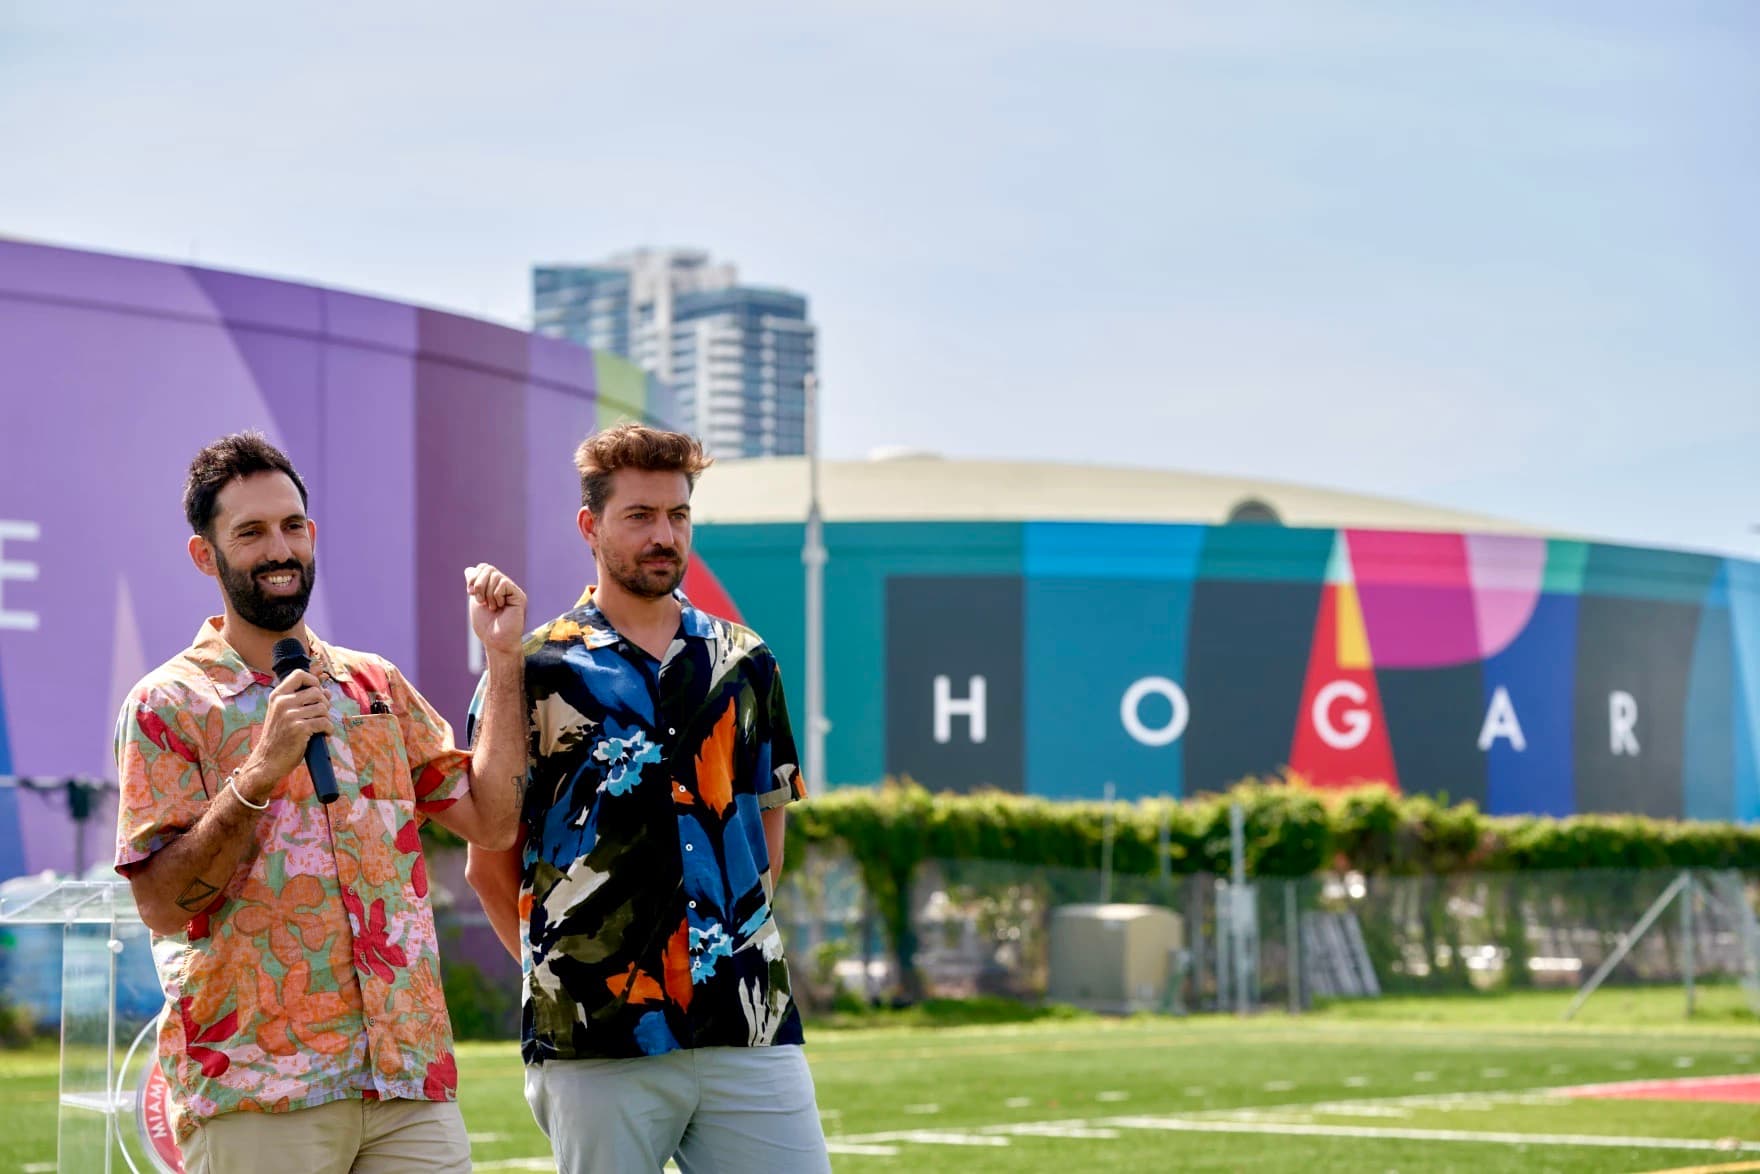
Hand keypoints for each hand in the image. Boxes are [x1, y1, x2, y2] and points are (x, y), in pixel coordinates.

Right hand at [241, 670, 330, 798]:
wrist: (268, 761)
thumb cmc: (279, 737)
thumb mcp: (285, 714)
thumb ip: (303, 701)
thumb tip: (327, 691)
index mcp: (277, 696)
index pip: (299, 674)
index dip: (313, 680)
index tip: (316, 693)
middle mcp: (282, 702)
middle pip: (317, 692)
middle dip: (324, 704)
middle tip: (320, 716)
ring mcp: (290, 715)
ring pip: (323, 707)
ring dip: (326, 718)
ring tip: (320, 727)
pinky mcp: (299, 728)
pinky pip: (325, 722)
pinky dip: (329, 729)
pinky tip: (324, 734)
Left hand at [466, 563, 527, 656]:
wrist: (496, 640)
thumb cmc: (486, 625)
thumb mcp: (476, 601)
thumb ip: (474, 585)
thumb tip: (469, 569)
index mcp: (493, 587)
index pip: (483, 568)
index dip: (474, 577)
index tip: (470, 592)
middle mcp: (504, 586)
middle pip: (488, 568)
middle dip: (479, 584)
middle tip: (480, 601)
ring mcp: (512, 591)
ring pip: (495, 575)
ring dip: (487, 593)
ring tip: (491, 607)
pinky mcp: (519, 596)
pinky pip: (503, 583)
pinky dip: (496, 595)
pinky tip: (500, 606)